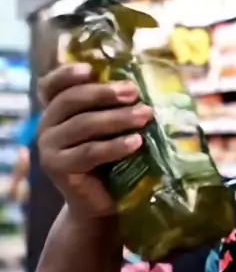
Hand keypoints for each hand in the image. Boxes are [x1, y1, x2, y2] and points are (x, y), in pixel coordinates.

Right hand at [37, 63, 153, 218]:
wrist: (103, 202)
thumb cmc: (113, 159)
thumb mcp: (114, 129)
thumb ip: (119, 107)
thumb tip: (151, 86)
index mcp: (58, 109)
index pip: (53, 85)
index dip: (68, 74)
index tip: (91, 69)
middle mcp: (47, 124)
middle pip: (72, 100)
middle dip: (104, 93)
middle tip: (134, 92)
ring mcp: (49, 147)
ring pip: (83, 125)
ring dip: (117, 118)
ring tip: (145, 115)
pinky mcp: (58, 167)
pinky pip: (89, 152)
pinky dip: (114, 146)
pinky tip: (136, 142)